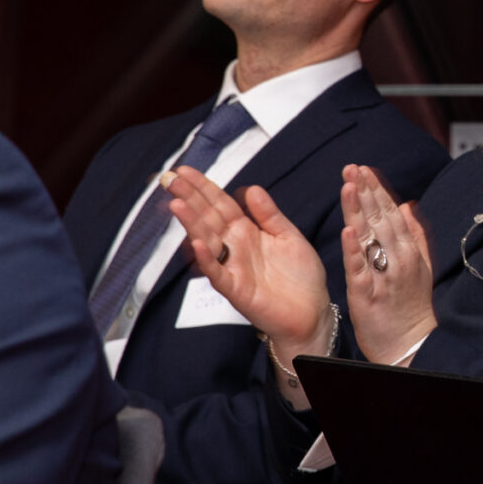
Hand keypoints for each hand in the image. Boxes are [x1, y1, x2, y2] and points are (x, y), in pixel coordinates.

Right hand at [165, 168, 329, 391]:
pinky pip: (217, 273)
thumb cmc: (301, 277)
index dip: (204, 187)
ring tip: (176, 204)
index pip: (221, 204)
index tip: (184, 170)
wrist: (312, 313)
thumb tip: (249, 188)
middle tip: (170, 178)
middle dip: (189, 198)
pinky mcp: (236, 290)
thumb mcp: (289, 236)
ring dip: (192, 223)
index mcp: (247, 231)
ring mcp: (232, 267)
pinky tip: (198, 243)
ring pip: (207, 241)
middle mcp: (235, 246)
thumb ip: (269, 215)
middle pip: (208, 217)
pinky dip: (207, 259)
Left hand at [339, 164, 436, 363]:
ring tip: (348, 186)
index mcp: (408, 251)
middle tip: (351, 167)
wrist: (409, 346)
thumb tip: (407, 205)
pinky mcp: (368, 295)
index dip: (377, 190)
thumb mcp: (419, 267)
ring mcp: (384, 276)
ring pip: (369, 237)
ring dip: (358, 210)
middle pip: (380, 219)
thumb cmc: (411, 307)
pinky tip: (348, 230)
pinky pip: (360, 268)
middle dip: (366, 191)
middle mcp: (398, 259)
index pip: (391, 213)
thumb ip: (415, 235)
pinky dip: (354, 249)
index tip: (364, 168)